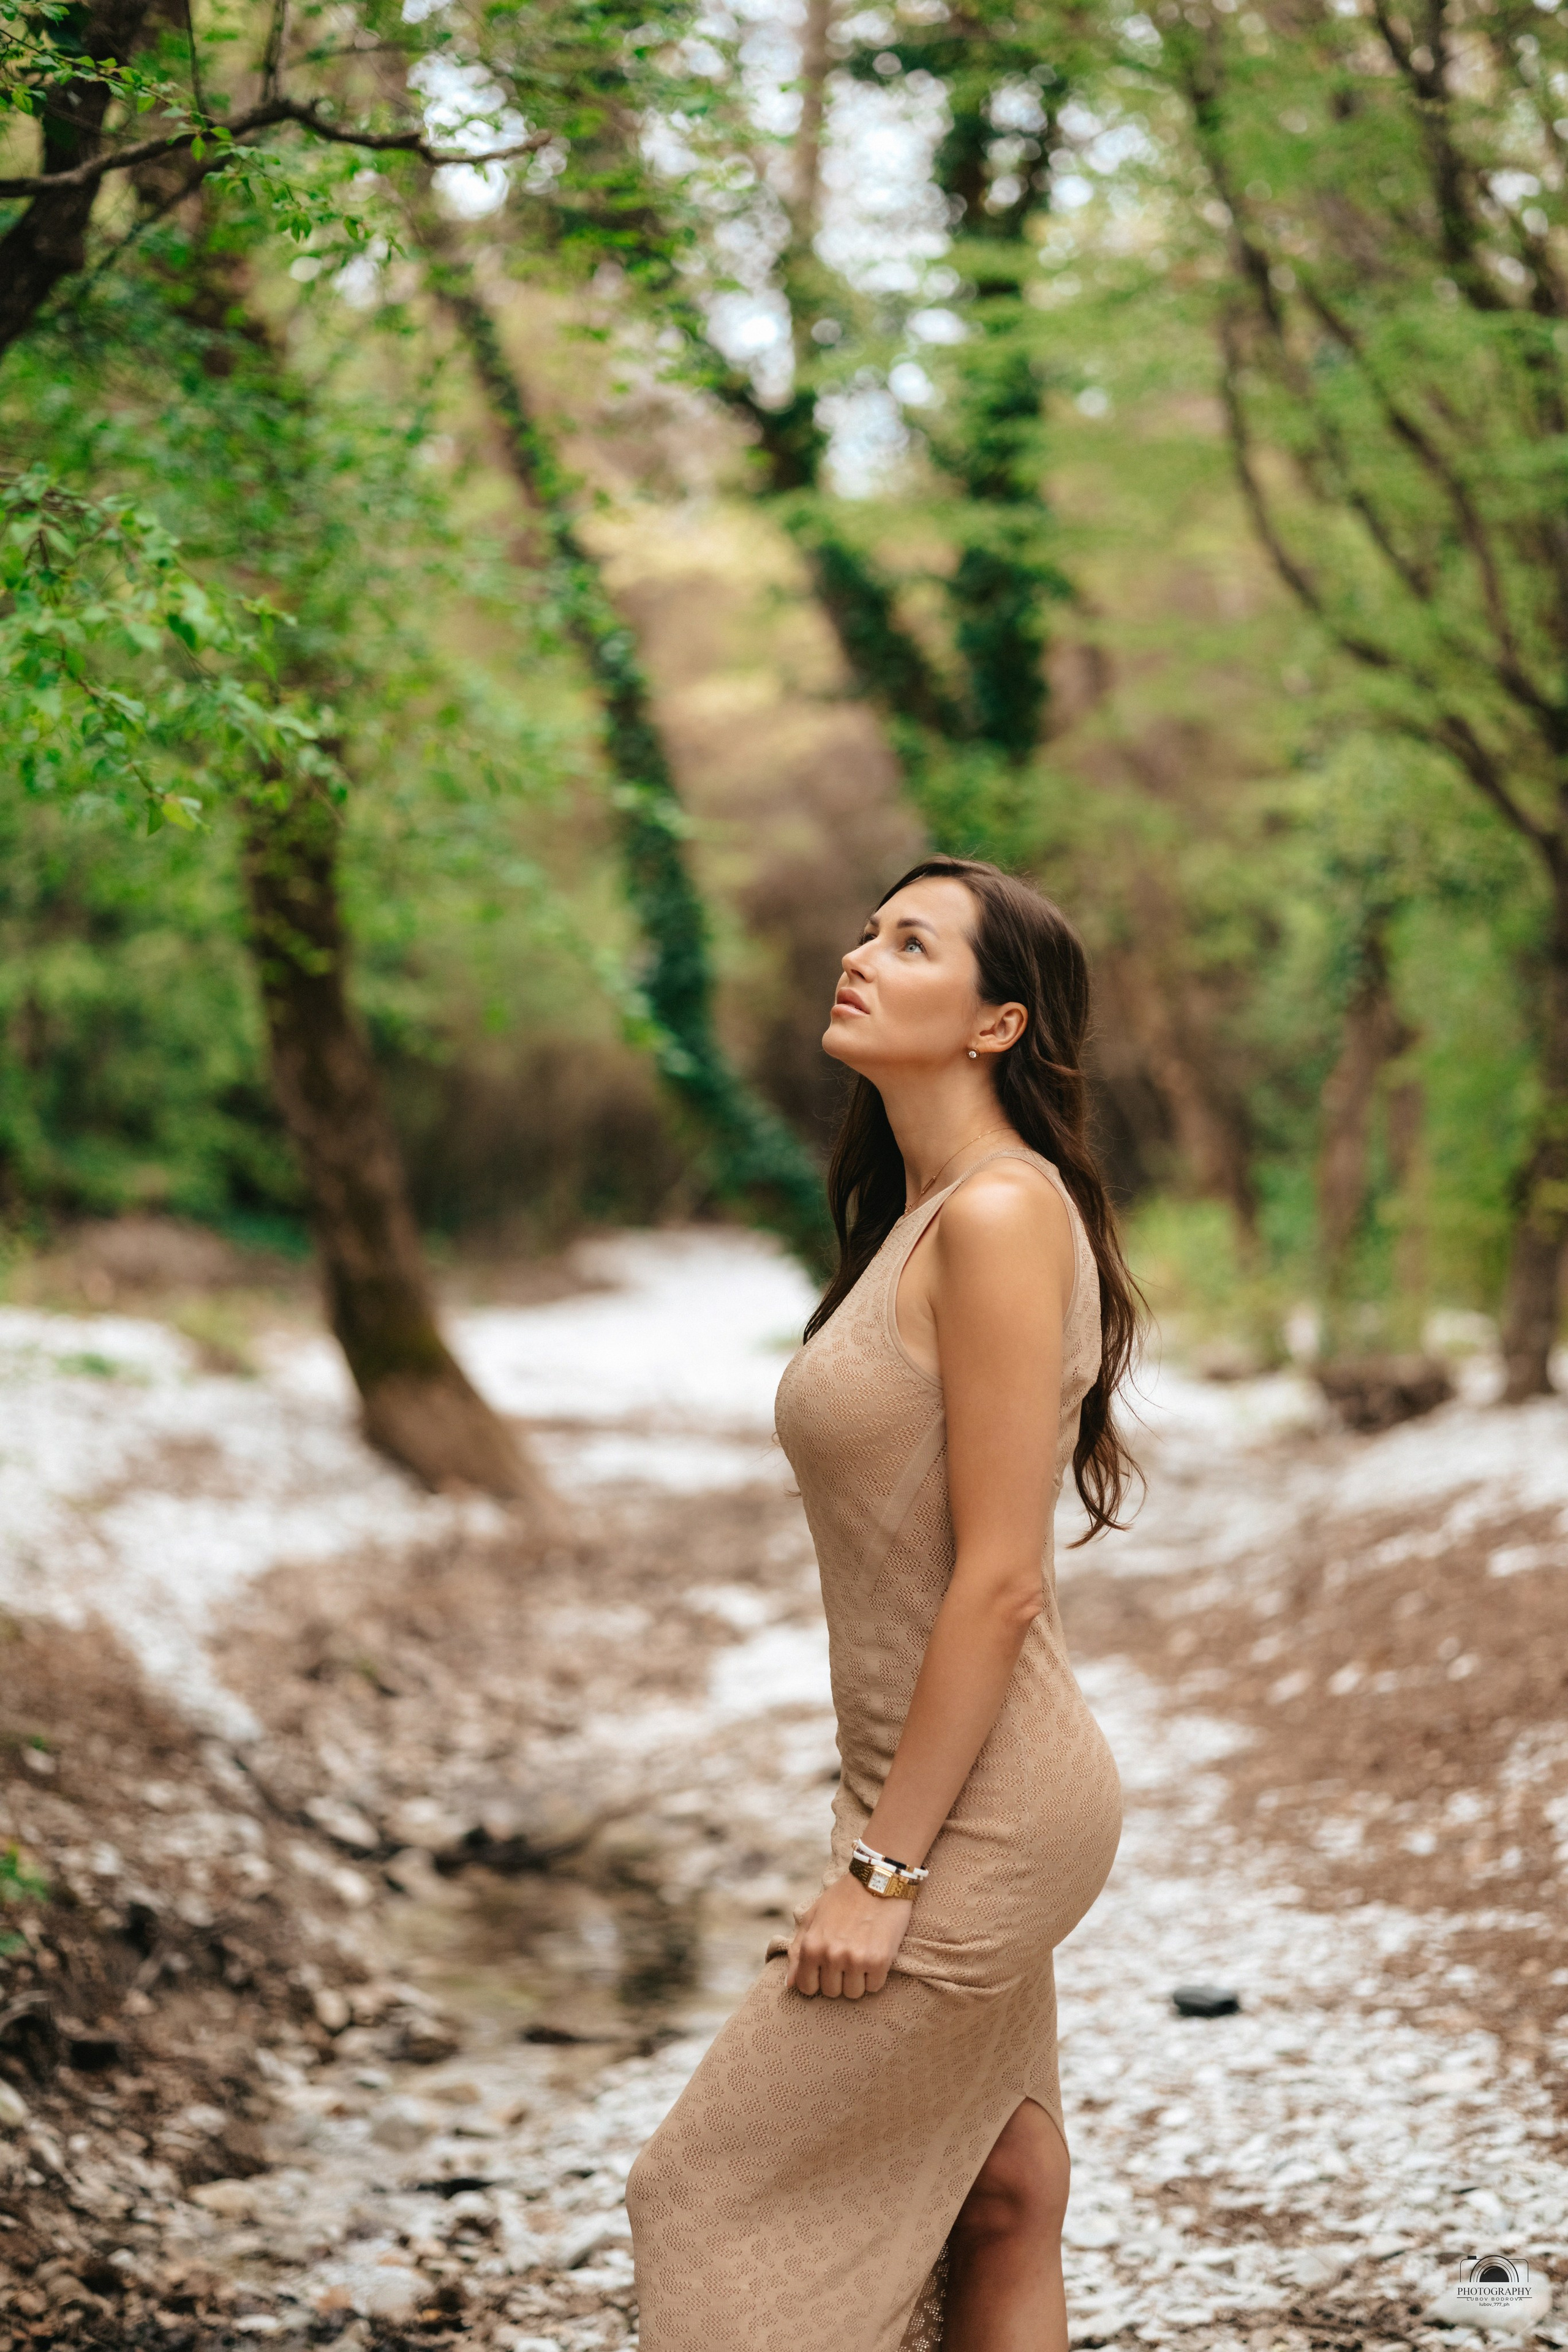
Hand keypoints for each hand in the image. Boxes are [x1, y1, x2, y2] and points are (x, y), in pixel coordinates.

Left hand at [784, 1871, 912, 1998]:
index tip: (826, 1969)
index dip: (816, 1979)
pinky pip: (874, 1987)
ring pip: (853, 1993)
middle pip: (831, 1992)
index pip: (806, 1987)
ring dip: (857, 1979)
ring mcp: (855, 1960)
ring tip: (861, 1954)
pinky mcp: (879, 1961)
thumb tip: (790, 1983)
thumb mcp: (813, 1916)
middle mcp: (831, 1955)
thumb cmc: (843, 1897)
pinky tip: (875, 1953)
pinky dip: (875, 1975)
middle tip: (847, 1955)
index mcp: (811, 1946)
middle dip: (838, 1978)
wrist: (877, 1880)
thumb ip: (798, 1950)